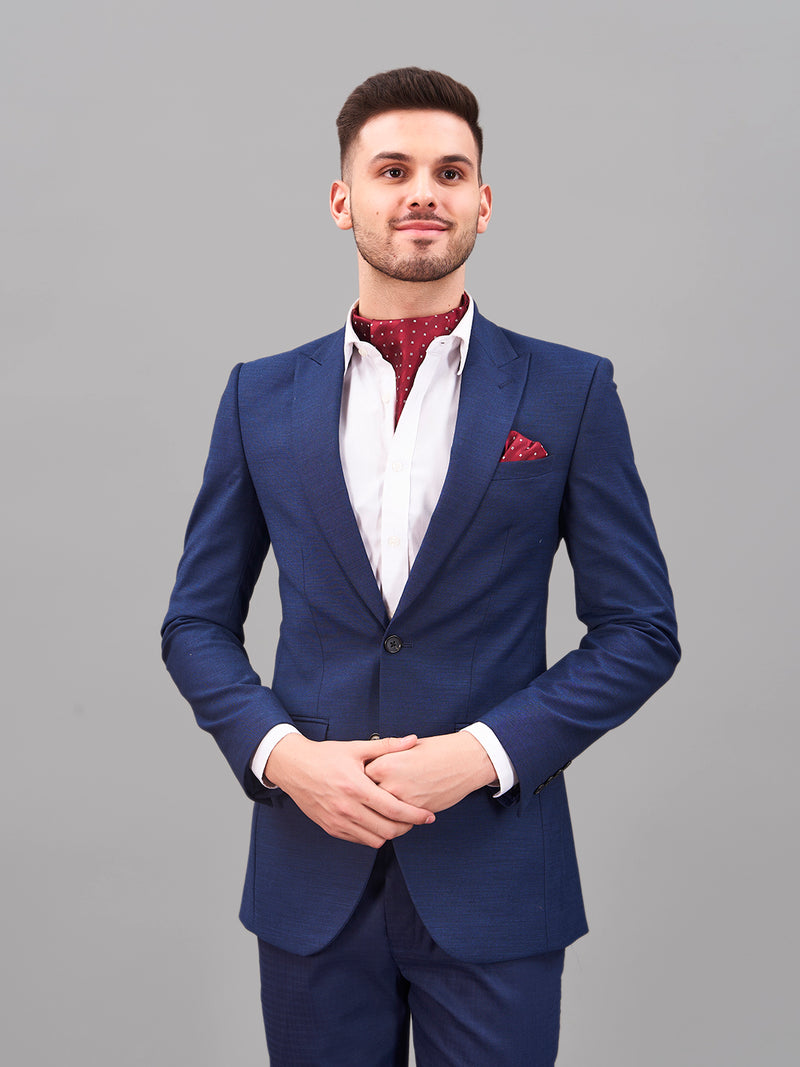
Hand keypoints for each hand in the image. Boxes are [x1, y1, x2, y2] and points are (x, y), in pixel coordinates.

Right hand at [265, 733, 435, 848]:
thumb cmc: (325, 756)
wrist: (293, 767)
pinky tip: (378, 822)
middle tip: (416, 819)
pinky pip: (359, 840)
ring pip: (374, 840)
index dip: (415, 815)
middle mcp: (347, 808)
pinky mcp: (330, 828)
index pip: (393, 809)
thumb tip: (413, 738)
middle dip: (407, 827)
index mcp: (356, 787)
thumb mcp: (356, 748)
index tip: (429, 816)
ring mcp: (337, 821)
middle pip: (387, 830)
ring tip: (399, 821)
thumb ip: (387, 746)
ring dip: (390, 833)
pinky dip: (373, 835)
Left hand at [364, 732, 496, 812]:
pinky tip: (396, 816)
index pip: (360, 777)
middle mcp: (391, 784)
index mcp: (385, 764)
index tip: (359, 780)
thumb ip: (386, 759)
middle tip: (365, 799)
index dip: (359, 780)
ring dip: (378, 815)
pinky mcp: (416, 812)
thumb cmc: (437, 750)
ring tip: (377, 811)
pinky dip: (395, 821)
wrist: (464, 760)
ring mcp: (403, 801)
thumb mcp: (405, 749)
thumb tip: (371, 767)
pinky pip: (398, 822)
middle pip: (367, 798)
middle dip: (366, 799)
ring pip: (381, 815)